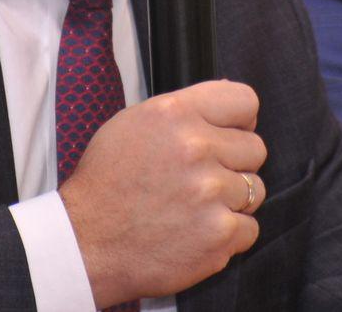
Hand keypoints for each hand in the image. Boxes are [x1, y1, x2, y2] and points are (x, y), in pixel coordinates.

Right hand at [58, 79, 267, 306]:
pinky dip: (229, 234)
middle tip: (203, 179)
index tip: (229, 136)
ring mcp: (210, 193)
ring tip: (195, 207)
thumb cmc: (107, 183)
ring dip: (231, 200)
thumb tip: (227, 99)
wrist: (86, 243)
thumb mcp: (134, 124)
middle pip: (255, 148)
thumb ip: (183, 110)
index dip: (241, 121)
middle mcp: (197, 148)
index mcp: (176, 113)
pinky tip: (198, 232)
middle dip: (234, 163)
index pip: (245, 101)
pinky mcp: (218, 235)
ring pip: (255, 189)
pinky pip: (250, 228)